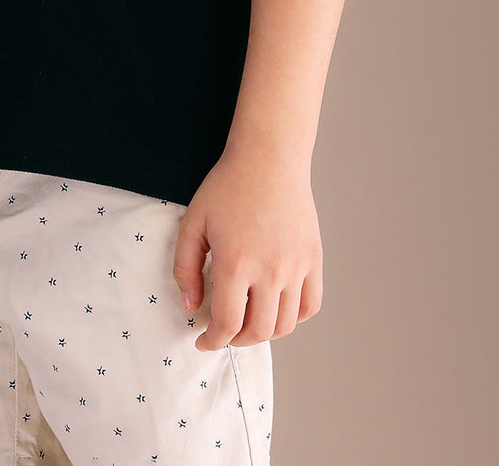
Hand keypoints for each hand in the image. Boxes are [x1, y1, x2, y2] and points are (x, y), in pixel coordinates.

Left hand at [172, 148, 322, 349]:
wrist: (268, 158)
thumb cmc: (227, 187)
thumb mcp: (193, 223)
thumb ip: (185, 269)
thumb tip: (191, 307)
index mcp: (235, 263)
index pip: (226, 324)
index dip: (212, 341)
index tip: (203, 340)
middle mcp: (269, 271)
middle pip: (257, 331)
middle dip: (236, 340)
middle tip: (224, 332)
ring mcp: (296, 267)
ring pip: (285, 325)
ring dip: (264, 332)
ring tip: (248, 322)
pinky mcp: (314, 259)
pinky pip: (311, 306)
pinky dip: (295, 317)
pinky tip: (277, 308)